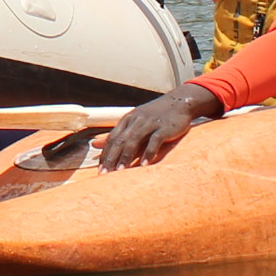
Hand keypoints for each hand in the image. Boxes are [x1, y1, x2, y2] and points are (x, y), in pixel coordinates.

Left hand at [98, 82, 223, 169]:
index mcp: (127, 119)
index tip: (100, 169)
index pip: (112, 138)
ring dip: (126, 156)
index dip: (105, 154)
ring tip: (120, 171)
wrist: (180, 102)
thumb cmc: (155, 115)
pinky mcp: (164, 127)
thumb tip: (95, 143)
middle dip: (111, 158)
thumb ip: (117, 133)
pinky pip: (154, 141)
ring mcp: (150, 123)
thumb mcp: (134, 121)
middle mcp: (136, 120)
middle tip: (105, 174)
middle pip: (120, 140)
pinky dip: (148, 153)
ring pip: (134, 140)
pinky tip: (144, 164)